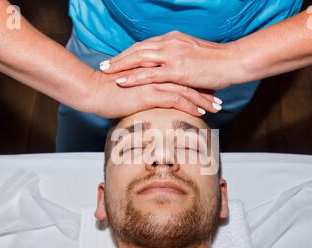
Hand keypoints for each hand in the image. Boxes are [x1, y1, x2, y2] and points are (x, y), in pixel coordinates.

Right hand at [83, 71, 222, 118]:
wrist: (92, 92)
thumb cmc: (108, 92)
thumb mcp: (130, 89)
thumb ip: (144, 91)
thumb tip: (152, 101)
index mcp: (153, 69)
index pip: (181, 75)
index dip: (196, 84)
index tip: (209, 92)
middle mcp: (156, 73)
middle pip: (188, 81)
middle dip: (205, 92)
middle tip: (219, 101)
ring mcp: (153, 82)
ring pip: (185, 90)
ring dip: (203, 100)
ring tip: (216, 108)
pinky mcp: (149, 93)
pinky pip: (176, 99)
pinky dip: (190, 105)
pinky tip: (200, 112)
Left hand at [99, 31, 235, 89]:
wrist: (233, 61)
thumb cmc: (217, 61)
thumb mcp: (195, 54)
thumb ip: (180, 57)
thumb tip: (172, 66)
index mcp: (173, 39)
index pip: (146, 45)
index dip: (130, 52)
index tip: (117, 59)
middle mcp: (170, 44)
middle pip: (138, 49)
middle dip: (120, 58)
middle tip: (104, 65)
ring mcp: (173, 56)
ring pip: (140, 59)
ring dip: (121, 65)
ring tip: (107, 72)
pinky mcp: (178, 70)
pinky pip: (151, 74)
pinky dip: (134, 77)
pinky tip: (122, 81)